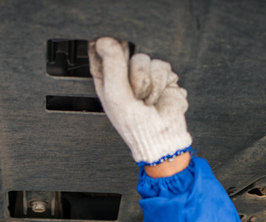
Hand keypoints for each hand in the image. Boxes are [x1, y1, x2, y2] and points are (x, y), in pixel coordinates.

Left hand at [89, 37, 191, 165]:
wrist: (162, 137)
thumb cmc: (135, 124)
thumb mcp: (116, 94)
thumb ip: (112, 65)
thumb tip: (104, 40)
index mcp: (107, 81)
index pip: (101, 54)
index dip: (104, 46)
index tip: (107, 44)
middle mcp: (125, 76)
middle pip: (126, 52)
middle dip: (131, 71)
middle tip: (132, 90)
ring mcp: (145, 76)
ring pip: (145, 59)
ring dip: (147, 82)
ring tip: (146, 100)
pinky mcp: (163, 78)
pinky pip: (162, 66)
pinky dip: (161, 84)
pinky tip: (158, 98)